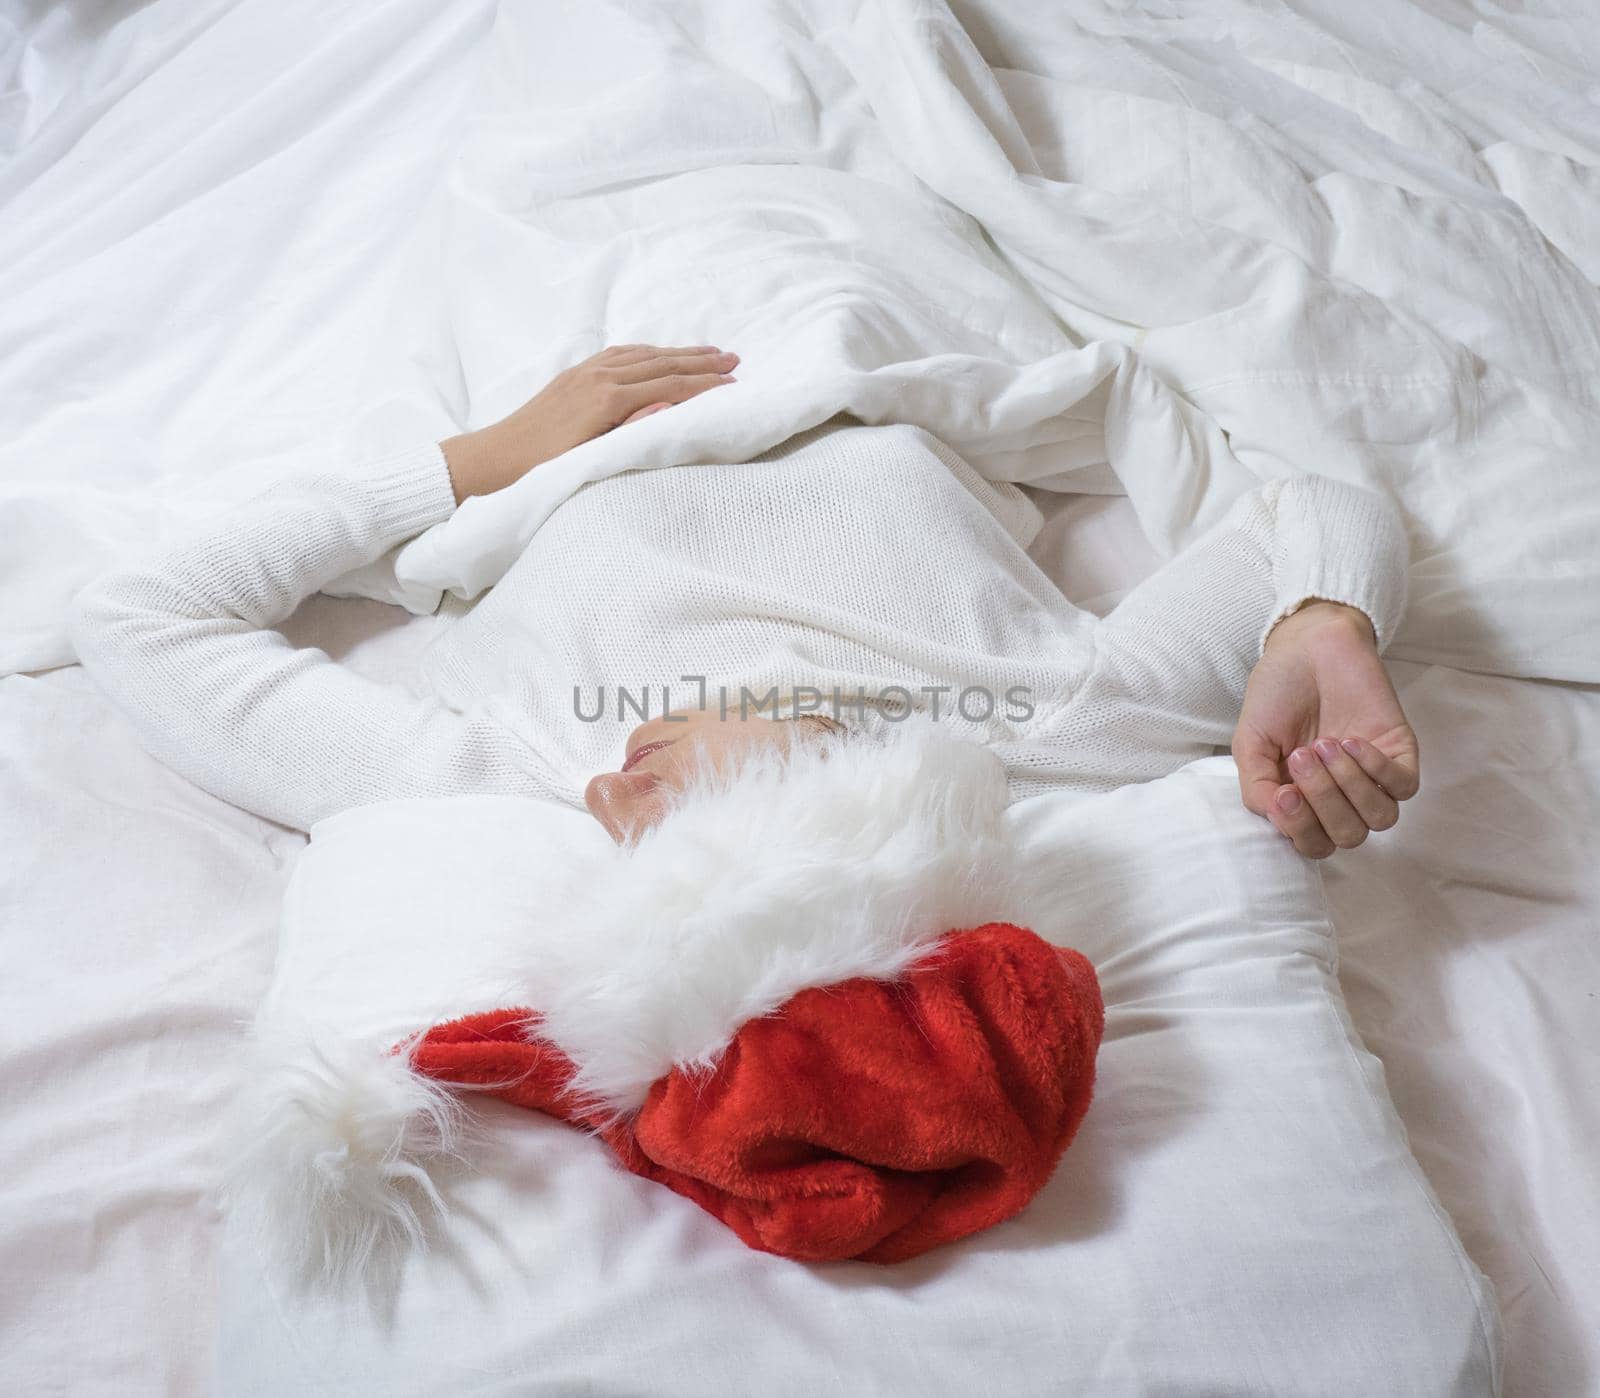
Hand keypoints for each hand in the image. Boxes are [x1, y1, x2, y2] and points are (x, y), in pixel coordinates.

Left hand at [440, 343, 738, 502]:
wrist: (493, 458)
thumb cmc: (541, 469)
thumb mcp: (590, 457)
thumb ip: (632, 429)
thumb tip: (671, 403)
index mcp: (607, 398)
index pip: (669, 384)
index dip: (705, 384)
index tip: (735, 384)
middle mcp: (598, 377)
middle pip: (661, 363)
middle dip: (700, 361)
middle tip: (735, 359)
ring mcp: (585, 372)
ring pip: (643, 354)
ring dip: (679, 352)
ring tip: (709, 352)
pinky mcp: (574, 374)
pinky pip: (620, 354)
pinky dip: (649, 351)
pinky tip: (659, 354)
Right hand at [1232, 600, 1420, 858]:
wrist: (1307, 647)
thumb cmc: (1277, 695)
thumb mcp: (1250, 743)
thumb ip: (1256, 786)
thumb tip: (1277, 815)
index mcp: (1304, 802)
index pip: (1313, 845)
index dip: (1300, 830)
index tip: (1283, 794)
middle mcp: (1341, 797)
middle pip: (1348, 837)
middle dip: (1323, 801)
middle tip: (1303, 755)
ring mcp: (1373, 778)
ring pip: (1380, 819)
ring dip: (1350, 787)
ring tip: (1327, 744)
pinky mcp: (1400, 754)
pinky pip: (1403, 786)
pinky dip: (1376, 769)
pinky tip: (1352, 740)